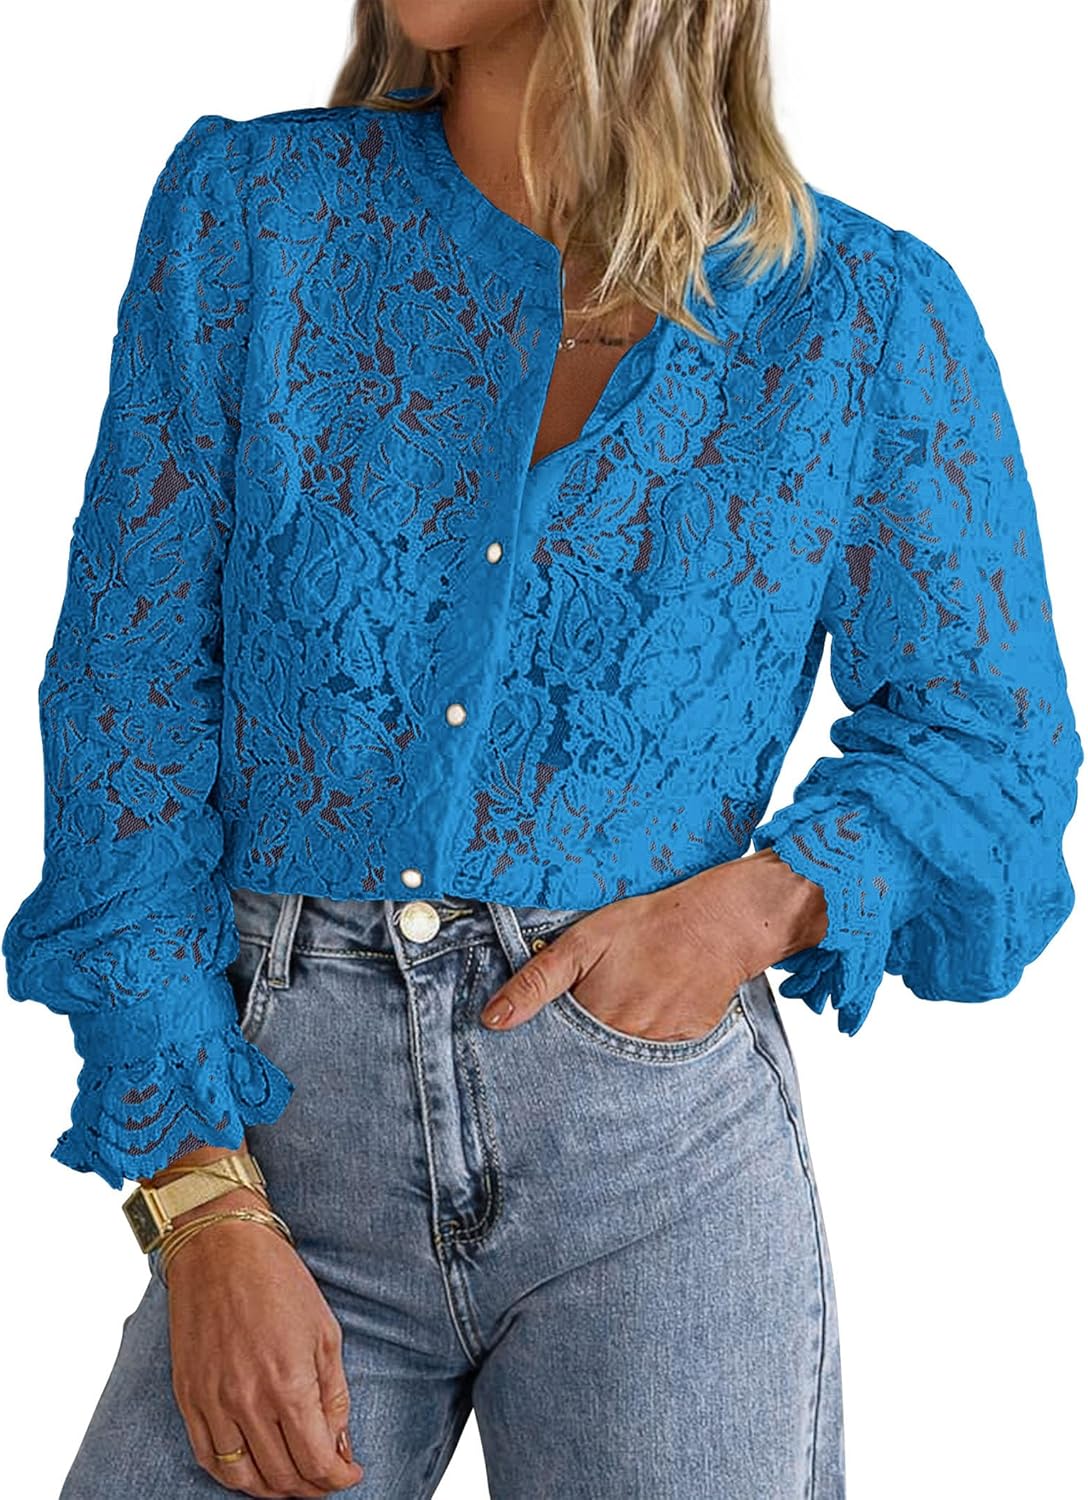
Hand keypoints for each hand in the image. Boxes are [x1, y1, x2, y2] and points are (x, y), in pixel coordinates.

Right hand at [154, 1172, 363, 1495]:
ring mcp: (212, 1403)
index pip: (316, 1462)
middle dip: (312, 1487)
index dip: (338, 1479)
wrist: (220, 1247)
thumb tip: (339, 1444)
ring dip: (274, 1488)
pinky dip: (233, 1475)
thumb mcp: (325, 1331)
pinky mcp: (188, 1397)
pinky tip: (253, 1469)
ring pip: (244, 1478)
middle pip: (282, 1476)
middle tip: (326, 1477)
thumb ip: (333, 1395)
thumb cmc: (278, 1281)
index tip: (350, 1474)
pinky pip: (208, 1458)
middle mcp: (247, 1402)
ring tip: (293, 1479)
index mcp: (288, 1384)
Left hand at [479, 848, 826, 1037]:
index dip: (545, 1050)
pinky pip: (658, 1060)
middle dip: (578, 1057)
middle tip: (584, 1030)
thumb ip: (535, 982)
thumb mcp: (581, 942)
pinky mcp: (687, 1045)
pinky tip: (648, 1017)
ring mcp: (660, 1048)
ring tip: (619, 1017)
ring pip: (623, 1065)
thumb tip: (491, 1020)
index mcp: (594, 1020)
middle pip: (589, 1065)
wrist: (719, 923)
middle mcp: (625, 1043)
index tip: (537, 1048)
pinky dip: (646, 1047)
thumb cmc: (648, 925)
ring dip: (612, 1053)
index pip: (556, 1055)